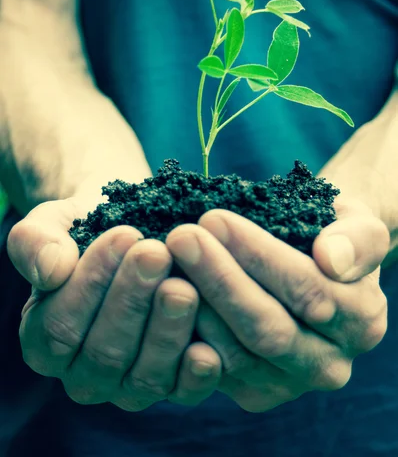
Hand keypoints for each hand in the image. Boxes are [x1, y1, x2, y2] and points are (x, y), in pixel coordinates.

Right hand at [7, 198, 221, 410]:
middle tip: (156, 253)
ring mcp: (129, 386)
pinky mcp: (173, 387)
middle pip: (104, 353)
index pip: (59, 327)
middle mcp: (85, 373)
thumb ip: (36, 241)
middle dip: (131, 300)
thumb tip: (51, 270)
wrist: (143, 229)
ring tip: (183, 285)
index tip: (124, 234)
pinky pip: (182, 393)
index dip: (91, 283)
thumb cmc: (94, 226)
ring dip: (165, 331)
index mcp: (45, 340)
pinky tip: (206, 347)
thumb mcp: (58, 221)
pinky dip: (194, 375)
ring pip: (143, 376)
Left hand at [166, 199, 389, 411]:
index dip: (257, 255)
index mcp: (361, 320)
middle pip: (267, 329)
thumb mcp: (357, 223)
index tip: (213, 218)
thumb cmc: (329, 236)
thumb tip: (330, 259)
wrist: (314, 268)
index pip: (308, 290)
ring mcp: (288, 386)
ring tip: (165, 259)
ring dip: (195, 305)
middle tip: (180, 236)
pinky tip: (164, 290)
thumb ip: (358, 240)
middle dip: (217, 279)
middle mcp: (329, 365)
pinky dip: (185, 332)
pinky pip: (212, 369)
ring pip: (234, 355)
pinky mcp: (253, 393)